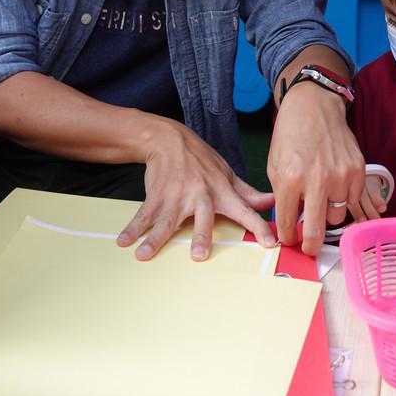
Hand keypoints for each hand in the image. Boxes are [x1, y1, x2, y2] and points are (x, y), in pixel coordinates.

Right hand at [116, 118, 275, 260]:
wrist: (170, 140)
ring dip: (154, 238)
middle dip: (201, 235)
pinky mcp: (157, 195)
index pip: (245, 211)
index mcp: (222, 192)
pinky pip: (144, 214)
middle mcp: (201, 195)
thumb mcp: (227, 173)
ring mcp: (176, 196)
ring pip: (166, 220)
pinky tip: (124, 241)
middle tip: (199, 255)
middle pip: (202, 218)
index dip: (259, 227)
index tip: (270, 242)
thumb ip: (248, 192)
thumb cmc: (202, 160)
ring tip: (144, 254)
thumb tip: (270, 201)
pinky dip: (132, 228)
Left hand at [267, 82, 366, 255]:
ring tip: (322, 201)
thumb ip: (281, 196)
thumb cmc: (290, 136)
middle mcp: (316, 181)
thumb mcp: (274, 166)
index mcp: (289, 180)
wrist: (314, 107)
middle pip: (316, 231)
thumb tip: (289, 223)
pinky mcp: (357, 171)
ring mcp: (340, 176)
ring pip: (337, 218)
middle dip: (310, 246)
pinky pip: (353, 201)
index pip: (287, 223)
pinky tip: (338, 190)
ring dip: (328, 215)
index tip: (290, 239)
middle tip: (309, 248)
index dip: (287, 237)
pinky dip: (345, 201)